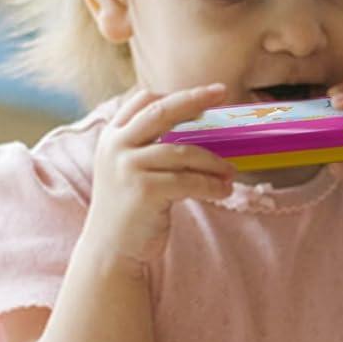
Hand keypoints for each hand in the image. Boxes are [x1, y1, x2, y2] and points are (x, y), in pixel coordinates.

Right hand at [83, 85, 236, 269]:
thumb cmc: (131, 210)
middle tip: (222, 92)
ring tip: (231, 172)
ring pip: (182, 152)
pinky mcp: (144, 190)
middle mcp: (116, 146)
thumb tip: (200, 133)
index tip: (206, 92)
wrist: (111, 250)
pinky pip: (188, 181)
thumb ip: (152, 149)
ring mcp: (128, 167)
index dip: (175, 94)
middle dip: (194, 99)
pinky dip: (211, 185)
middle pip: (161, 111)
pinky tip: (224, 190)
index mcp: (112, 137)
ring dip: (213, 161)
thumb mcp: (133, 171)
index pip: (143, 102)